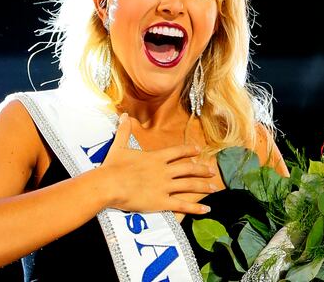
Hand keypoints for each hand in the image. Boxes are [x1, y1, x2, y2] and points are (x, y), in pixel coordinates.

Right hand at [99, 113, 215, 214]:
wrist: (109, 184)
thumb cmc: (113, 166)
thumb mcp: (119, 145)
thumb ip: (124, 130)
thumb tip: (124, 115)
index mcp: (156, 157)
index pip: (178, 151)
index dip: (189, 150)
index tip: (199, 150)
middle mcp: (164, 171)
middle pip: (189, 168)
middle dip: (202, 170)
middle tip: (212, 171)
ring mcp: (164, 186)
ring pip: (190, 185)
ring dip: (203, 186)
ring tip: (214, 188)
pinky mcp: (161, 201)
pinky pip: (182, 205)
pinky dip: (196, 207)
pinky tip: (206, 208)